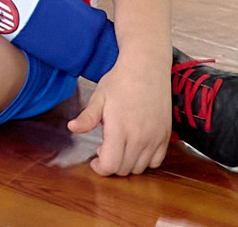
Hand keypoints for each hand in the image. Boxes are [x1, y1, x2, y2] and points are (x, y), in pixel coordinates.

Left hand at [70, 56, 171, 175]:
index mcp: (120, 129)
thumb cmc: (120, 80)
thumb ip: (87, 118)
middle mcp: (140, 137)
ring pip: (140, 168)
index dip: (100, 168)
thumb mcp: (99, 97)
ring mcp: (155, 138)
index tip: (94, 160)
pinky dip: (145, 160)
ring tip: (119, 144)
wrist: (147, 67)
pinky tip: (136, 145)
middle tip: (105, 148)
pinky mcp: (166, 135)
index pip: (110, 165)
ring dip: (127, 163)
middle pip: (124, 169)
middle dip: (111, 164)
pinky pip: (156, 161)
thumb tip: (72, 128)